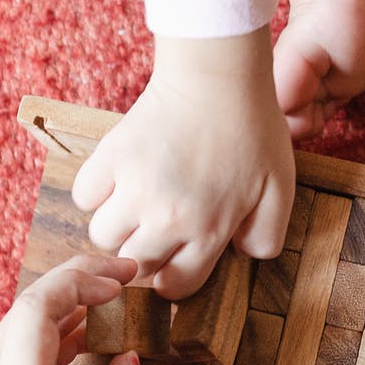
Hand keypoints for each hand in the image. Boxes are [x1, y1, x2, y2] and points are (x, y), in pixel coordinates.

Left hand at [0, 256, 156, 364]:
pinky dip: (49, 334)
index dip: (83, 280)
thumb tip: (130, 361)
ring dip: (65, 308)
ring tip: (110, 306)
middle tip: (123, 279)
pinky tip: (81, 340)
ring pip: (20, 325)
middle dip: (78, 283)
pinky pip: (13, 349)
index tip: (124, 279)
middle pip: (28, 305)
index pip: (40, 304)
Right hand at [73, 30, 294, 299]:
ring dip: (116, 227)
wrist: (217, 77)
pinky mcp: (109, 158)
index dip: (174, 277)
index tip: (175, 259)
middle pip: (134, 265)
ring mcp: (133, 189)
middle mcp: (166, 218)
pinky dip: (96, 193)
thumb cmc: (253, 130)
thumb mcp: (280, 190)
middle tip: (155, 229)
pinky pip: (84, 197)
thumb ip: (267, 235)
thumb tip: (242, 256)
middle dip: (144, 254)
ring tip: (135, 204)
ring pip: (102, 237)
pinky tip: (118, 179)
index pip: (175, 286)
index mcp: (208, 230)